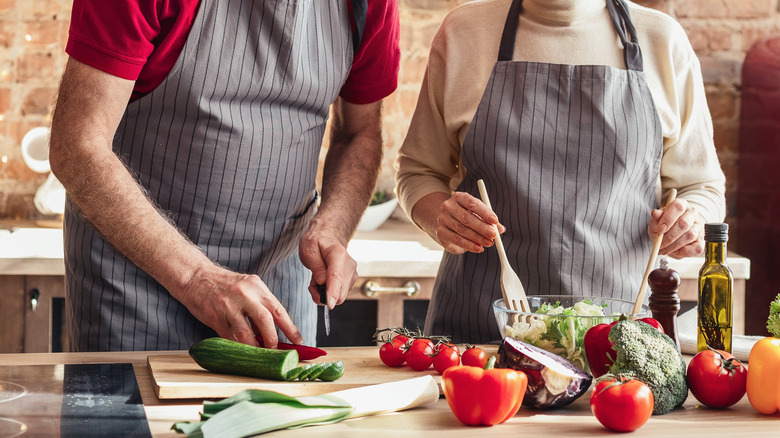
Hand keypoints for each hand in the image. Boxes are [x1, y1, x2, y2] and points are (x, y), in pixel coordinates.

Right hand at [179, 264, 302, 348]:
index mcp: (257, 287)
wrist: (196, 277)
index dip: (291, 328)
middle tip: (274, 350)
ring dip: (254, 348)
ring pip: (247, 334)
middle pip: (266, 321)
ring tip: (258, 353)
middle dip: (272, 340)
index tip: (298, 342)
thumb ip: (261, 305)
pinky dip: (238, 346)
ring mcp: (228, 306)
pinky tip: (241, 349)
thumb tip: (275, 329)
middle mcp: (244, 295)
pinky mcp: (215, 317)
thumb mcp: (248, 287)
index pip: (279, 310)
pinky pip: (230, 338)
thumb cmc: (225, 285)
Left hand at [299, 226, 357, 309]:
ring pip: (339, 296)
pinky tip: (323, 280)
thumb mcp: (309, 251)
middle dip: (322, 294)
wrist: (327, 237)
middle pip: (339, 292)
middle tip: (312, 283)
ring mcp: (352, 273)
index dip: (332, 292)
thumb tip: (323, 283)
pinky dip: (329, 291)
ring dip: (324, 292)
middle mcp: (349, 265)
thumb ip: (316, 267)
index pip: (336, 277)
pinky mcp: (351, 280)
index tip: (329, 304)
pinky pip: (339, 293)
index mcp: (338, 254)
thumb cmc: (317, 242)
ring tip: (316, 278)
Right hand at [435, 191, 504, 254]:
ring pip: (462, 230)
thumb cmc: (466, 216)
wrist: (446, 222)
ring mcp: (442, 219)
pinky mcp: (441, 233)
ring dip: (478, 238)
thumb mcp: (478, 214)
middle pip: (466, 217)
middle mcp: (448, 206)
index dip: (484, 212)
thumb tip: (500, 229)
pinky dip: (469, 245)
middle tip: (493, 235)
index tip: (495, 220)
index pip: (471, 203)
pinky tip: (479, 248)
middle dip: (482, 227)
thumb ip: (489, 221)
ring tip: (489, 243)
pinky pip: (456, 240)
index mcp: (459, 197)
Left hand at [648, 198, 705, 258]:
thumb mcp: (656, 222)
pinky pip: (697, 248)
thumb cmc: (665, 226)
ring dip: (674, 246)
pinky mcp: (702, 240)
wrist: (673, 235)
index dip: (668, 219)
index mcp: (682, 205)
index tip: (660, 230)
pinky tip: (675, 252)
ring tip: (664, 249)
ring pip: (690, 236)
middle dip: (670, 236)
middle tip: (660, 244)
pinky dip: (684, 252)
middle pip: (684, 223)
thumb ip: (655, 218)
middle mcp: (692, 214)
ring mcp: (699, 227)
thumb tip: (655, 213)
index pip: (678, 207)